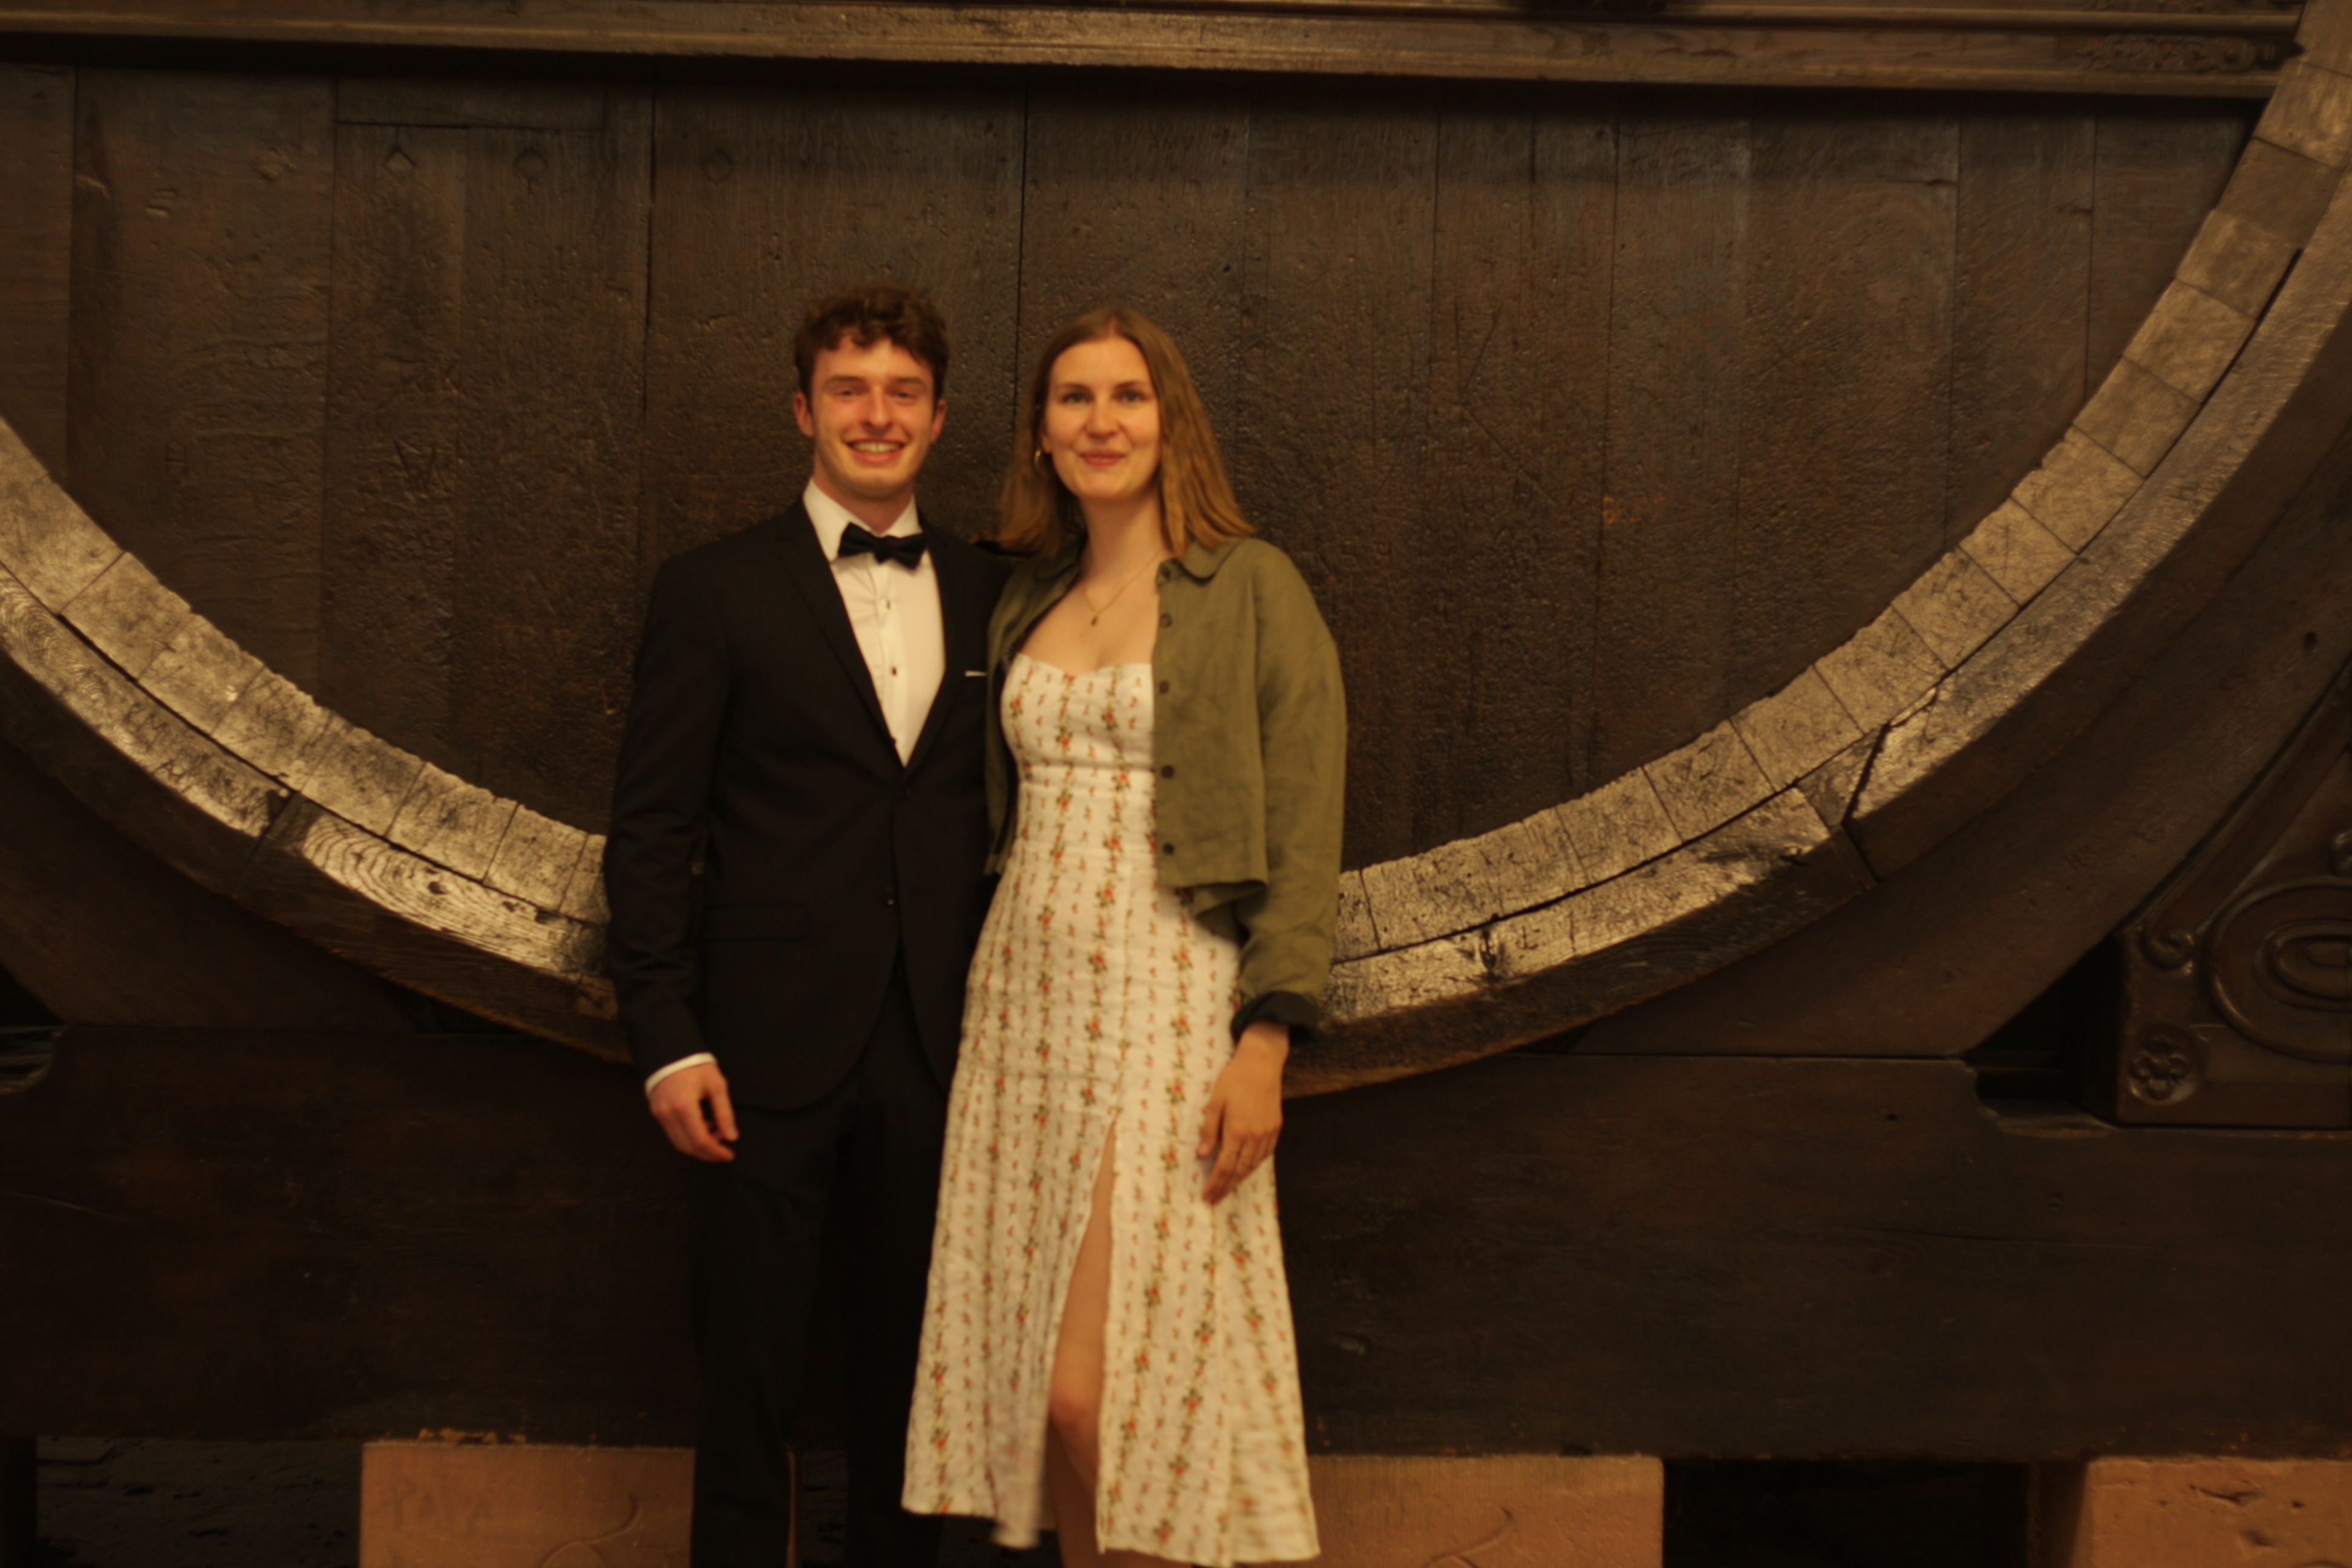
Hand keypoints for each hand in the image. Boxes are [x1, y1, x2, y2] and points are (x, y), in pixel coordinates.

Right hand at [649, 1060, 738, 1161]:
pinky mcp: (657, 1113)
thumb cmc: (696, 1066)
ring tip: (715, 1136)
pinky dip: (688, 1138)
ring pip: (679, 1143)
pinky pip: (673, 1134)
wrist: (670, 1052)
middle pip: (688, 1147)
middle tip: (724, 1151)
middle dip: (708, 1153)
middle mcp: (668, 1115)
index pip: (700, 1140)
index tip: (729, 1155)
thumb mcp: (716, 1085)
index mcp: (684, 1107)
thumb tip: (732, 1137)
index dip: (715, 1152)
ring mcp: (660, 1115)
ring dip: (698, 1147)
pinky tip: (703, 1128)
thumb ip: (724, 1113)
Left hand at [1198, 1022, 1287, 1203]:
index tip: (1207, 1196)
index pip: (1225, 1166)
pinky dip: (1254, 1166)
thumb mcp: (1215, 1102)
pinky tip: (1246, 1169)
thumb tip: (1202, 1155)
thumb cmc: (1234, 1079)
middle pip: (1240, 1171)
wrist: (1262, 1063)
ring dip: (1240, 1179)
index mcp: (1237, 1130)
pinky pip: (1265, 1155)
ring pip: (1254, 1165)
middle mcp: (1254, 1136)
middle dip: (1226, 1187)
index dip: (1215, 1184)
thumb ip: (1209, 1130)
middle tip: (1215, 1199)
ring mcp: (1268, 1133)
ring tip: (1228, 1188)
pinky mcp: (1275, 1127)